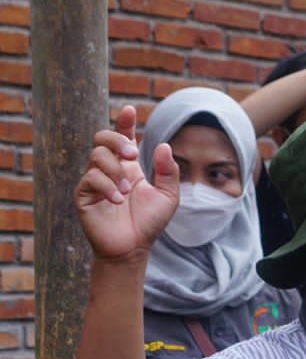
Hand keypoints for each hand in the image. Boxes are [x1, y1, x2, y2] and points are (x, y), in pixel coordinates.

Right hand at [75, 105, 179, 260]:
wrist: (133, 248)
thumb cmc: (149, 223)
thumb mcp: (168, 196)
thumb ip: (168, 171)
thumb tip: (164, 145)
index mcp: (129, 167)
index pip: (123, 138)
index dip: (124, 123)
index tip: (130, 110)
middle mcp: (110, 170)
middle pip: (102, 138)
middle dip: (117, 139)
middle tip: (133, 154)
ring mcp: (94, 181)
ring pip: (96, 157)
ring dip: (115, 171)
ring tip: (127, 191)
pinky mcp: (83, 194)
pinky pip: (90, 178)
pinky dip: (107, 186)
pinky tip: (118, 199)